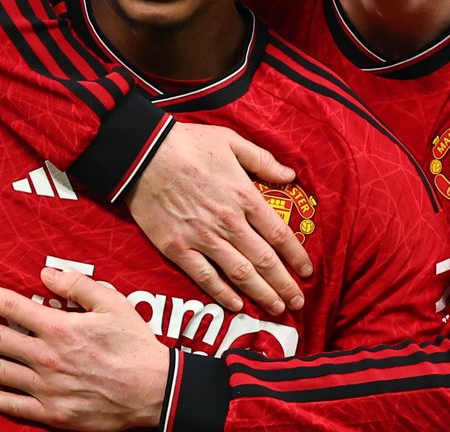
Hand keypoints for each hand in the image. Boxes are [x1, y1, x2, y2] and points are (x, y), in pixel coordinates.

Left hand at [0, 268, 166, 430]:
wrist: (154, 391)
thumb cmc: (135, 345)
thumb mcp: (113, 303)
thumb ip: (77, 286)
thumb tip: (46, 274)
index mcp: (60, 328)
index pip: (12, 307)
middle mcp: (46, 358)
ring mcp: (46, 389)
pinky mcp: (52, 414)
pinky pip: (13, 406)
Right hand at [126, 121, 312, 314]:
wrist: (142, 154)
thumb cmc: (188, 144)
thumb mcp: (231, 142)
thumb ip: (263, 160)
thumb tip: (291, 175)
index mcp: (244, 196)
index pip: (279, 234)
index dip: (296, 256)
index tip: (307, 270)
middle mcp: (228, 222)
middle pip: (264, 260)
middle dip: (284, 284)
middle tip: (298, 301)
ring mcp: (202, 238)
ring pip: (240, 273)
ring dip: (262, 294)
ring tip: (278, 308)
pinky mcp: (177, 248)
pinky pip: (205, 277)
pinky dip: (222, 293)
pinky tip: (237, 304)